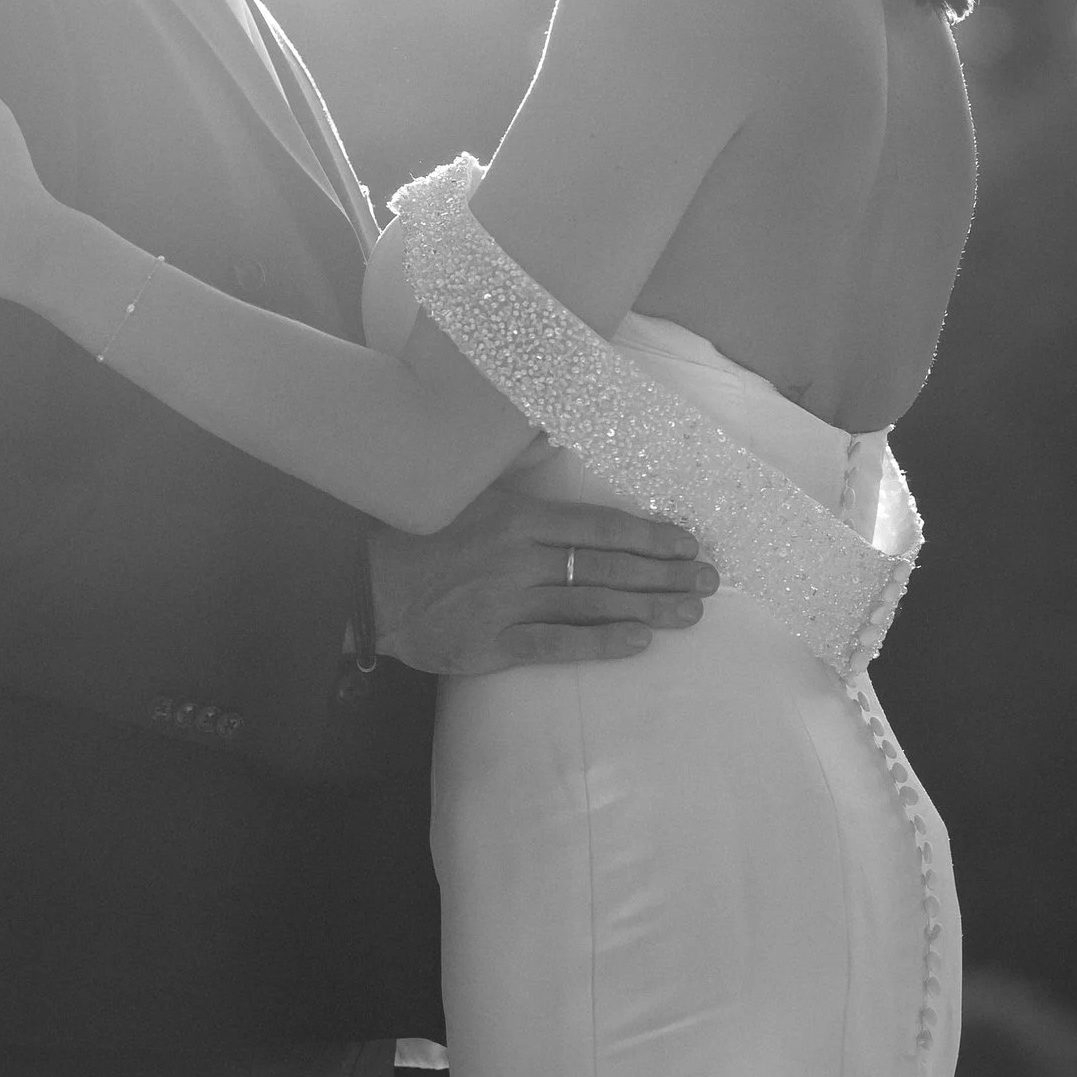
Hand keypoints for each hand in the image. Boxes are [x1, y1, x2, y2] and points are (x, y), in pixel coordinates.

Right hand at [370, 476, 715, 675]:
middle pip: (608, 566)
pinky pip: (558, 645)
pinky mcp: (494, 646)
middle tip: (709, 582)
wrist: (367, 588)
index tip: (688, 543)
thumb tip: (552, 430)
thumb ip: (517, 462)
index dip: (650, 535)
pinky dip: (601, 644)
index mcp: (519, 518)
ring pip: (593, 605)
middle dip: (665, 574)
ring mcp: (509, 604)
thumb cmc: (423, 534)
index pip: (600, 525)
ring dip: (648, 608)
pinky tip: (639, 641)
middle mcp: (520, 560)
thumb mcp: (469, 488)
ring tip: (691, 613)